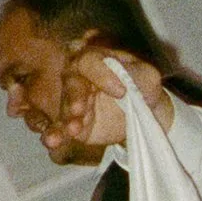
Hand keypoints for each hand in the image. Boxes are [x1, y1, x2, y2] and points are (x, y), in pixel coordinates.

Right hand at [56, 48, 170, 155]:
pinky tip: (53, 141)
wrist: (145, 112)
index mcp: (95, 59)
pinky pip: (60, 129)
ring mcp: (74, 102)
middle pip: (72, 84)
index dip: (101, 74)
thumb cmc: (143, 86)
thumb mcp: (148, 76)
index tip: (121, 91)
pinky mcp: (74, 124)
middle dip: (74, 96)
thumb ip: (137, 74)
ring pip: (64, 107)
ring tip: (72, 129)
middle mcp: (79, 78)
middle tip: (79, 109)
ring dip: (66, 118)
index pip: (89, 61)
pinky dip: (56, 134)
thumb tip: (122, 82)